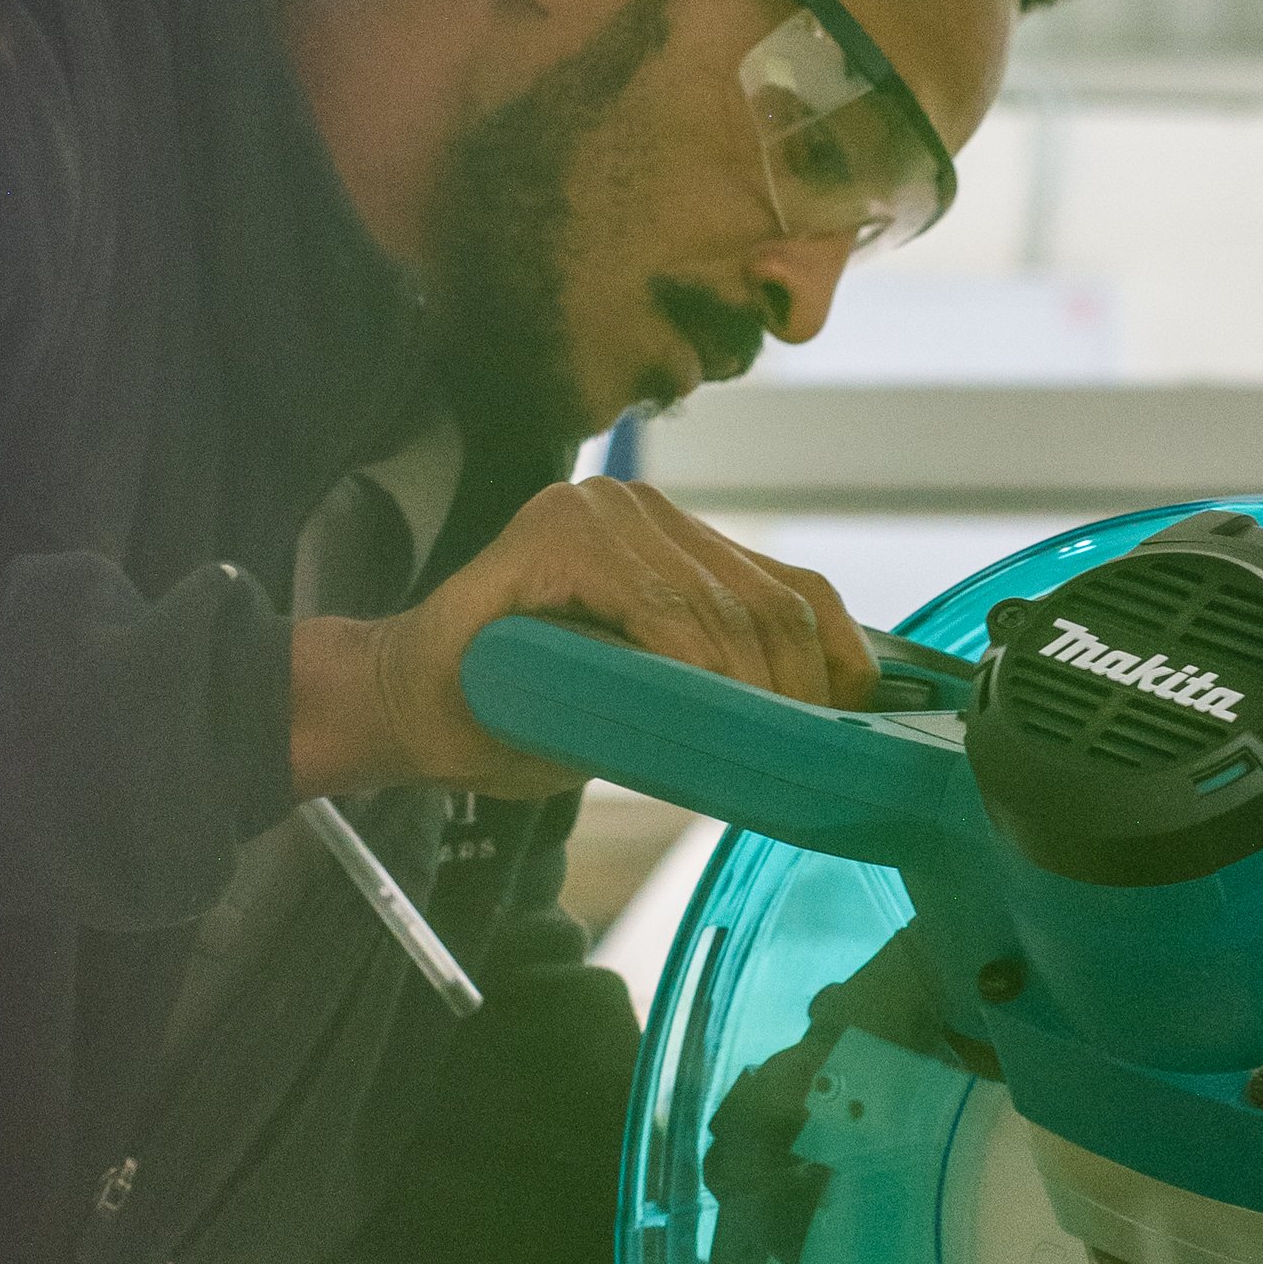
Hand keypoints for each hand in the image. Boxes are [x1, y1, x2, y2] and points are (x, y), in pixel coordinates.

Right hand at [289, 478, 875, 800]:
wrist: (407, 708)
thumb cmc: (520, 710)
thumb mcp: (644, 700)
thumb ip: (716, 685)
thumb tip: (822, 725)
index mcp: (675, 540)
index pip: (793, 587)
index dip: (838, 656)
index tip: (855, 724)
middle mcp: (645, 509)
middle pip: (768, 598)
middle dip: (799, 686)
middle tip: (804, 754)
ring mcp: (604, 510)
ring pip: (722, 607)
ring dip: (751, 688)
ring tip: (759, 746)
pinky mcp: (562, 530)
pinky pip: (659, 609)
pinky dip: (693, 667)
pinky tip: (703, 711)